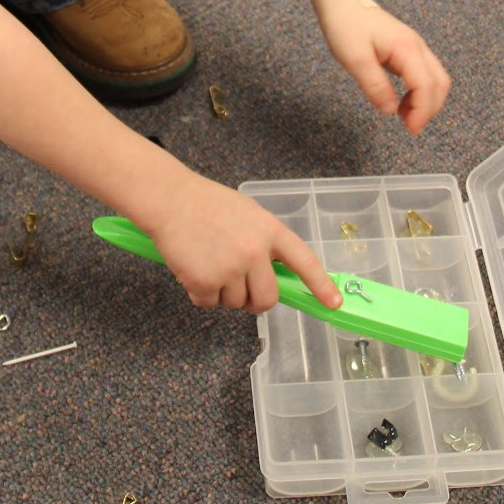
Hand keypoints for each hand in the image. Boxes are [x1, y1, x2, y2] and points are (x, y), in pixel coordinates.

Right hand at [146, 176, 342, 315]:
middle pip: (267, 299)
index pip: (304, 262)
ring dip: (222, 292)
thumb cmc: (207, 205)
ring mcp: (230, 268)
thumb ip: (265, 242)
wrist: (170, 199)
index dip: (320, 285)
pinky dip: (199, 293)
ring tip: (208, 261)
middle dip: (254, 300)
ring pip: (236, 303)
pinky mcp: (204, 282)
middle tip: (239, 286)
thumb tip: (275, 276)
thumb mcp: (248, 215)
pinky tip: (192, 267)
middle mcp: (254, 252)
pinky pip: (209, 303)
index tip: (333, 304)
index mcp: (270, 230)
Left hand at [319, 0, 450, 133]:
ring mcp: (414, 47)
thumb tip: (390, 111)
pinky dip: (419, 92)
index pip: (427, 85)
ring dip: (426, 101)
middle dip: (430, 109)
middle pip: (439, 83)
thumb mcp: (355, 60)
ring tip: (405, 117)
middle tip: (411, 128)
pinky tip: (402, 102)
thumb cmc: (345, 25)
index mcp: (407, 48)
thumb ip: (375, 86)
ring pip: (435, 79)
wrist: (341, 0)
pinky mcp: (407, 50)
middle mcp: (417, 47)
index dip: (423, 111)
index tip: (411, 129)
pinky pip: (423, 75)